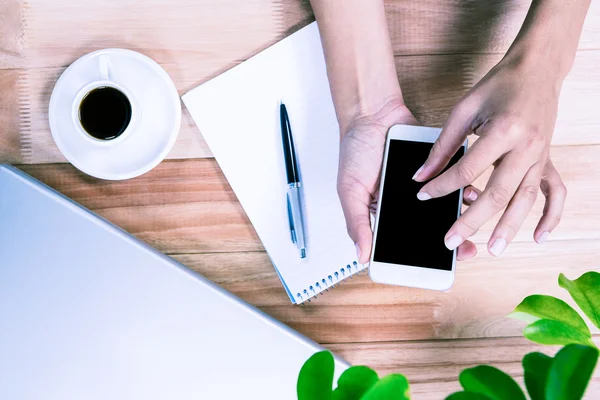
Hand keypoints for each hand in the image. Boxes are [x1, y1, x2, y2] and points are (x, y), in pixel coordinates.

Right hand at [338, 99, 477, 263]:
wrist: (372, 111)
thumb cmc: (356, 150)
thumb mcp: (350, 190)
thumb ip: (357, 223)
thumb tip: (362, 255)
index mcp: (383, 213)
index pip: (403, 241)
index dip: (421, 255)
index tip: (437, 266)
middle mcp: (406, 202)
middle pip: (429, 228)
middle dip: (449, 241)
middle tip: (464, 250)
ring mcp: (423, 187)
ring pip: (445, 207)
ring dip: (460, 216)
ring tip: (470, 224)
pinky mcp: (437, 168)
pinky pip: (454, 181)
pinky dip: (464, 189)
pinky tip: (471, 195)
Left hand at [414, 57, 566, 256]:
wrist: (536, 69)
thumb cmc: (498, 86)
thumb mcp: (464, 110)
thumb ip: (443, 146)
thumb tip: (421, 175)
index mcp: (503, 131)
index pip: (467, 170)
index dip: (441, 185)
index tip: (423, 196)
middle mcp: (526, 147)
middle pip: (497, 194)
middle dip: (471, 221)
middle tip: (450, 241)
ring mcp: (541, 155)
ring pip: (524, 199)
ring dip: (508, 227)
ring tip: (492, 249)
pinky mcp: (547, 159)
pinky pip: (554, 192)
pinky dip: (550, 216)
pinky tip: (538, 236)